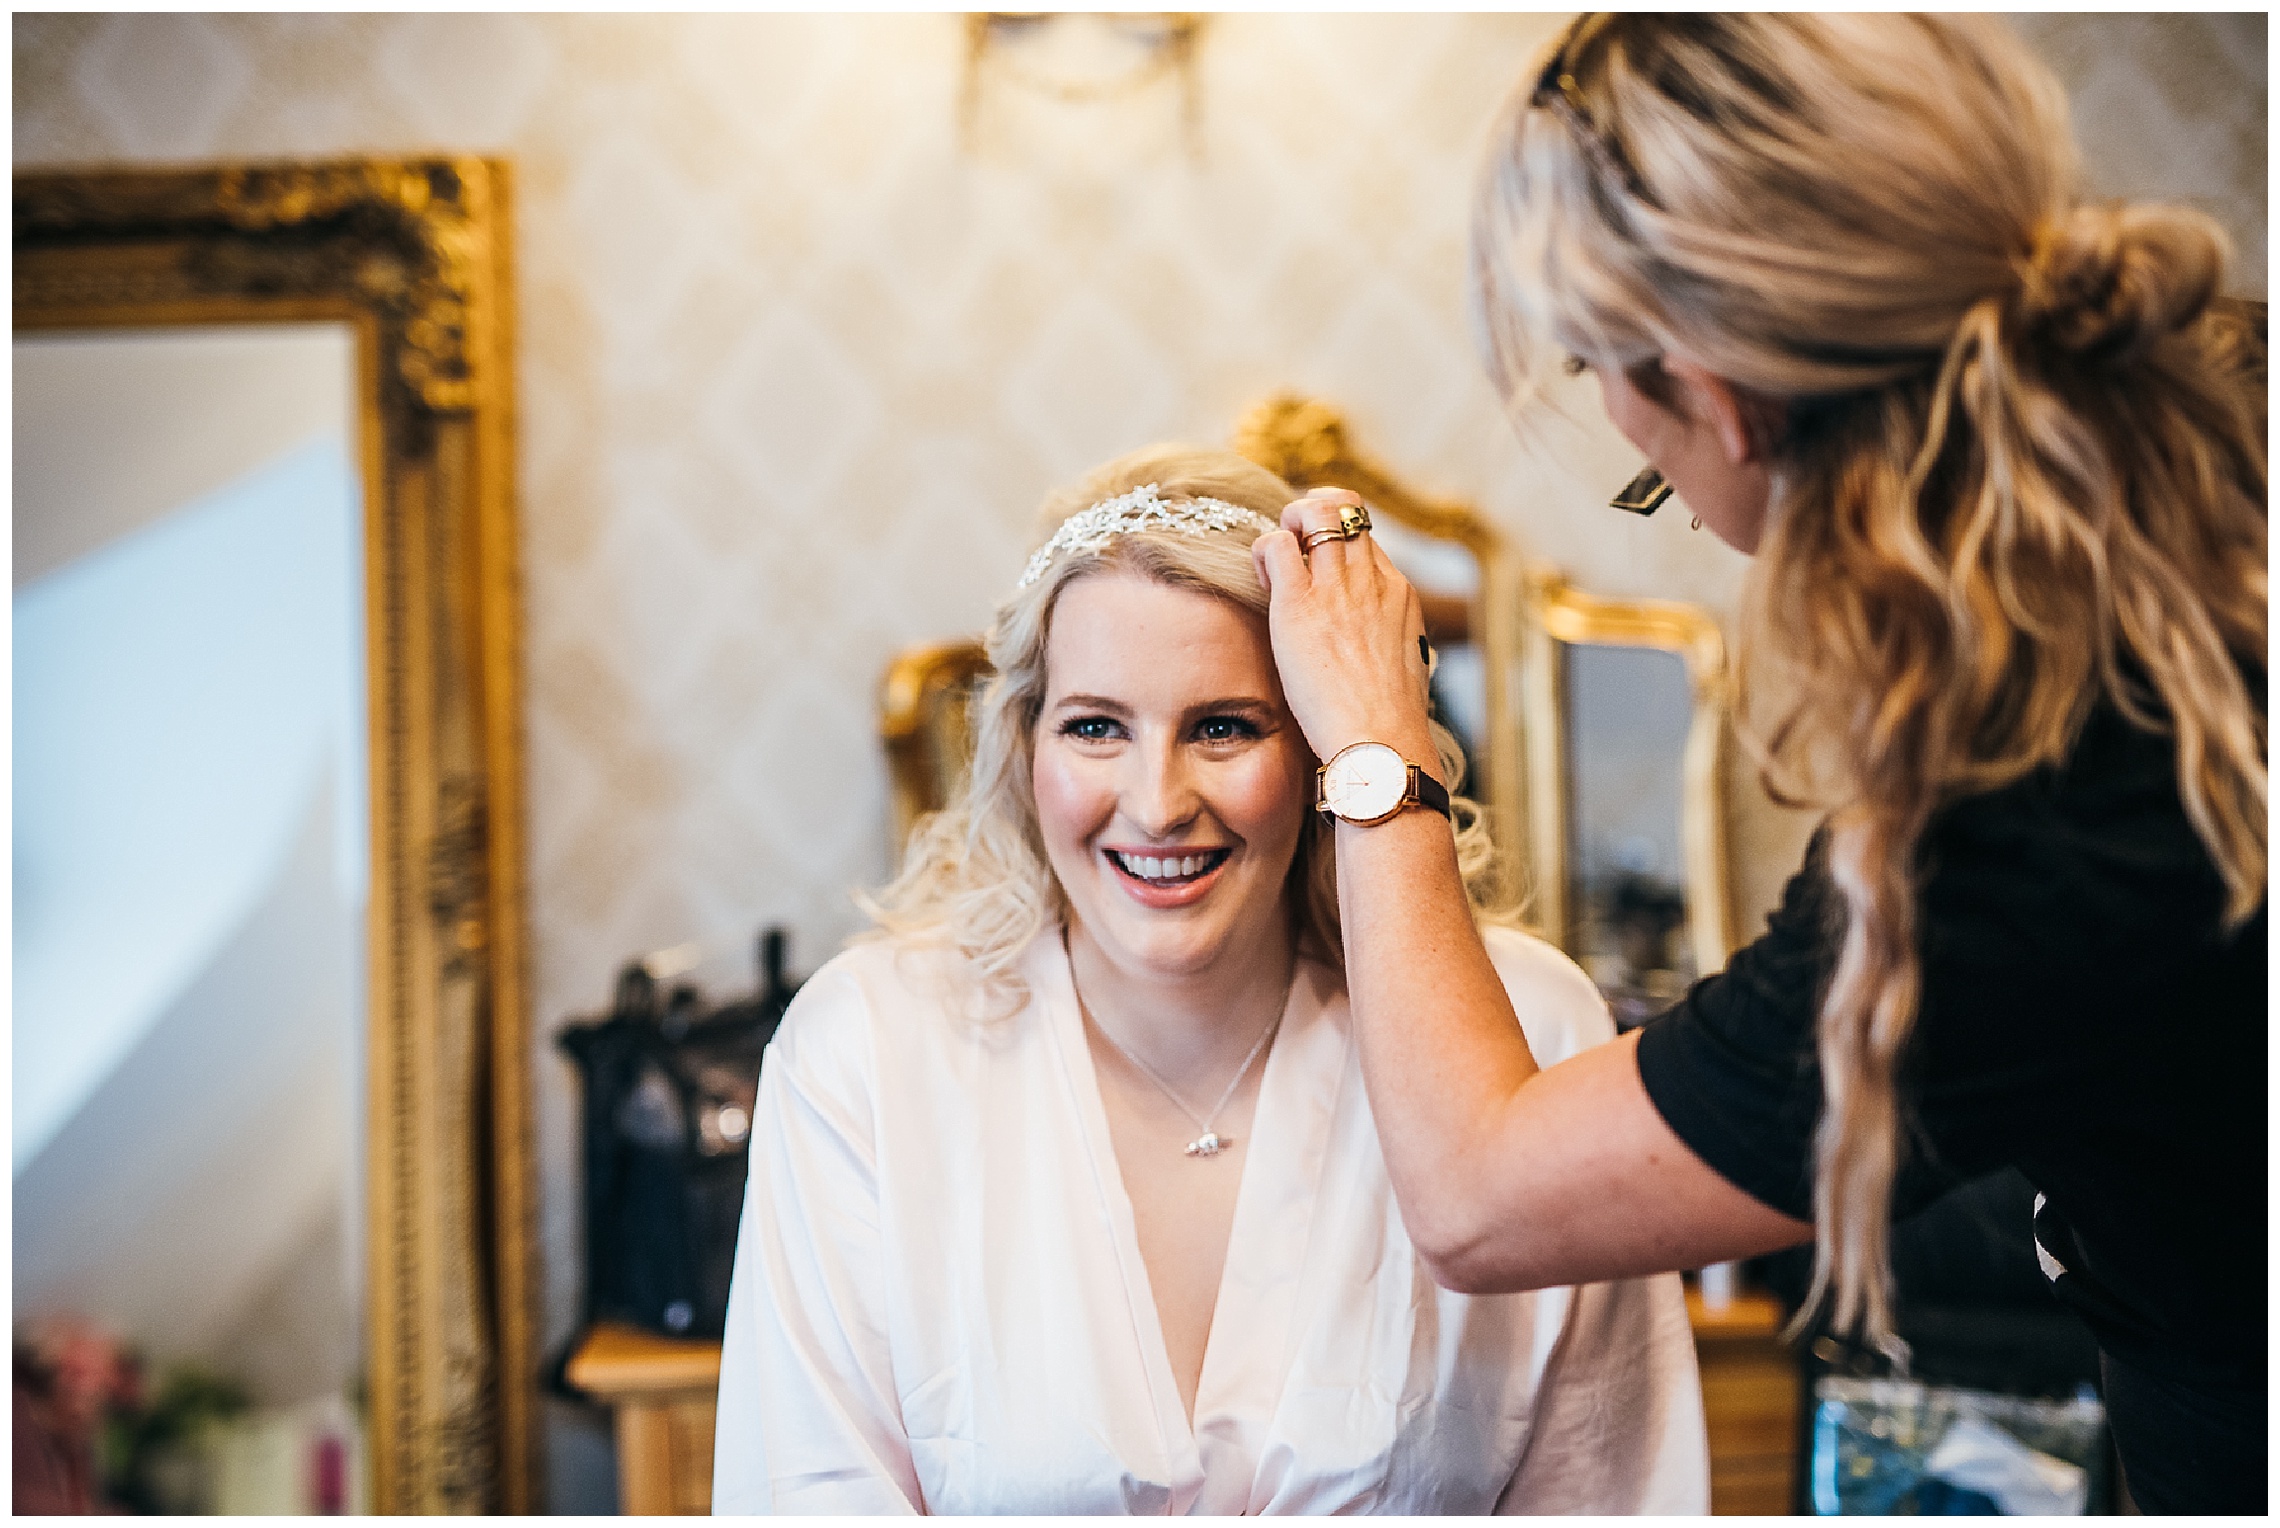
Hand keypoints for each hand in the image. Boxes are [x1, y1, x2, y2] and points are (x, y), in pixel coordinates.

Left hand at [1252, 488, 1437, 769]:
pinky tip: (1263, 581)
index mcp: (1398, 593)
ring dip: (1288, 525)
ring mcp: (1336, 587)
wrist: (1381, 741)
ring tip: (1276, 563)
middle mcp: (1370, 579)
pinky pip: (1276, 544)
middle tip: (1292, 548)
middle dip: (1311, 517)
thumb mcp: (1406, 667)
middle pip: (1343, 509)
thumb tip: (1374, 649)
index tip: (1318, 566)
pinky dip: (1263, 550)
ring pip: (1313, 511)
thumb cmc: (1390, 721)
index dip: (1337, 543)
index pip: (1365, 539)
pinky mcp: (1299, 604)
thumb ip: (1389, 642)